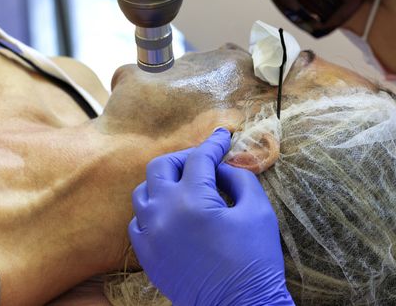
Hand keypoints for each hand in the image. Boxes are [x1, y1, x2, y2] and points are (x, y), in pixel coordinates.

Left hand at [129, 128, 293, 305]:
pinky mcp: (147, 255)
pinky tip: (171, 213)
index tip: (222, 136)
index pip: (199, 158)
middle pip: (161, 167)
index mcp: (193, 200)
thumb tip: (223, 167)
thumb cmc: (254, 260)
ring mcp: (150, 235)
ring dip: (163, 182)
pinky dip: (152, 209)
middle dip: (184, 158)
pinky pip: (138, 221)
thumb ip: (239, 178)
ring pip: (143, 192)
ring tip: (185, 185)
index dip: (213, 144)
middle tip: (204, 161)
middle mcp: (163, 213)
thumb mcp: (258, 211)